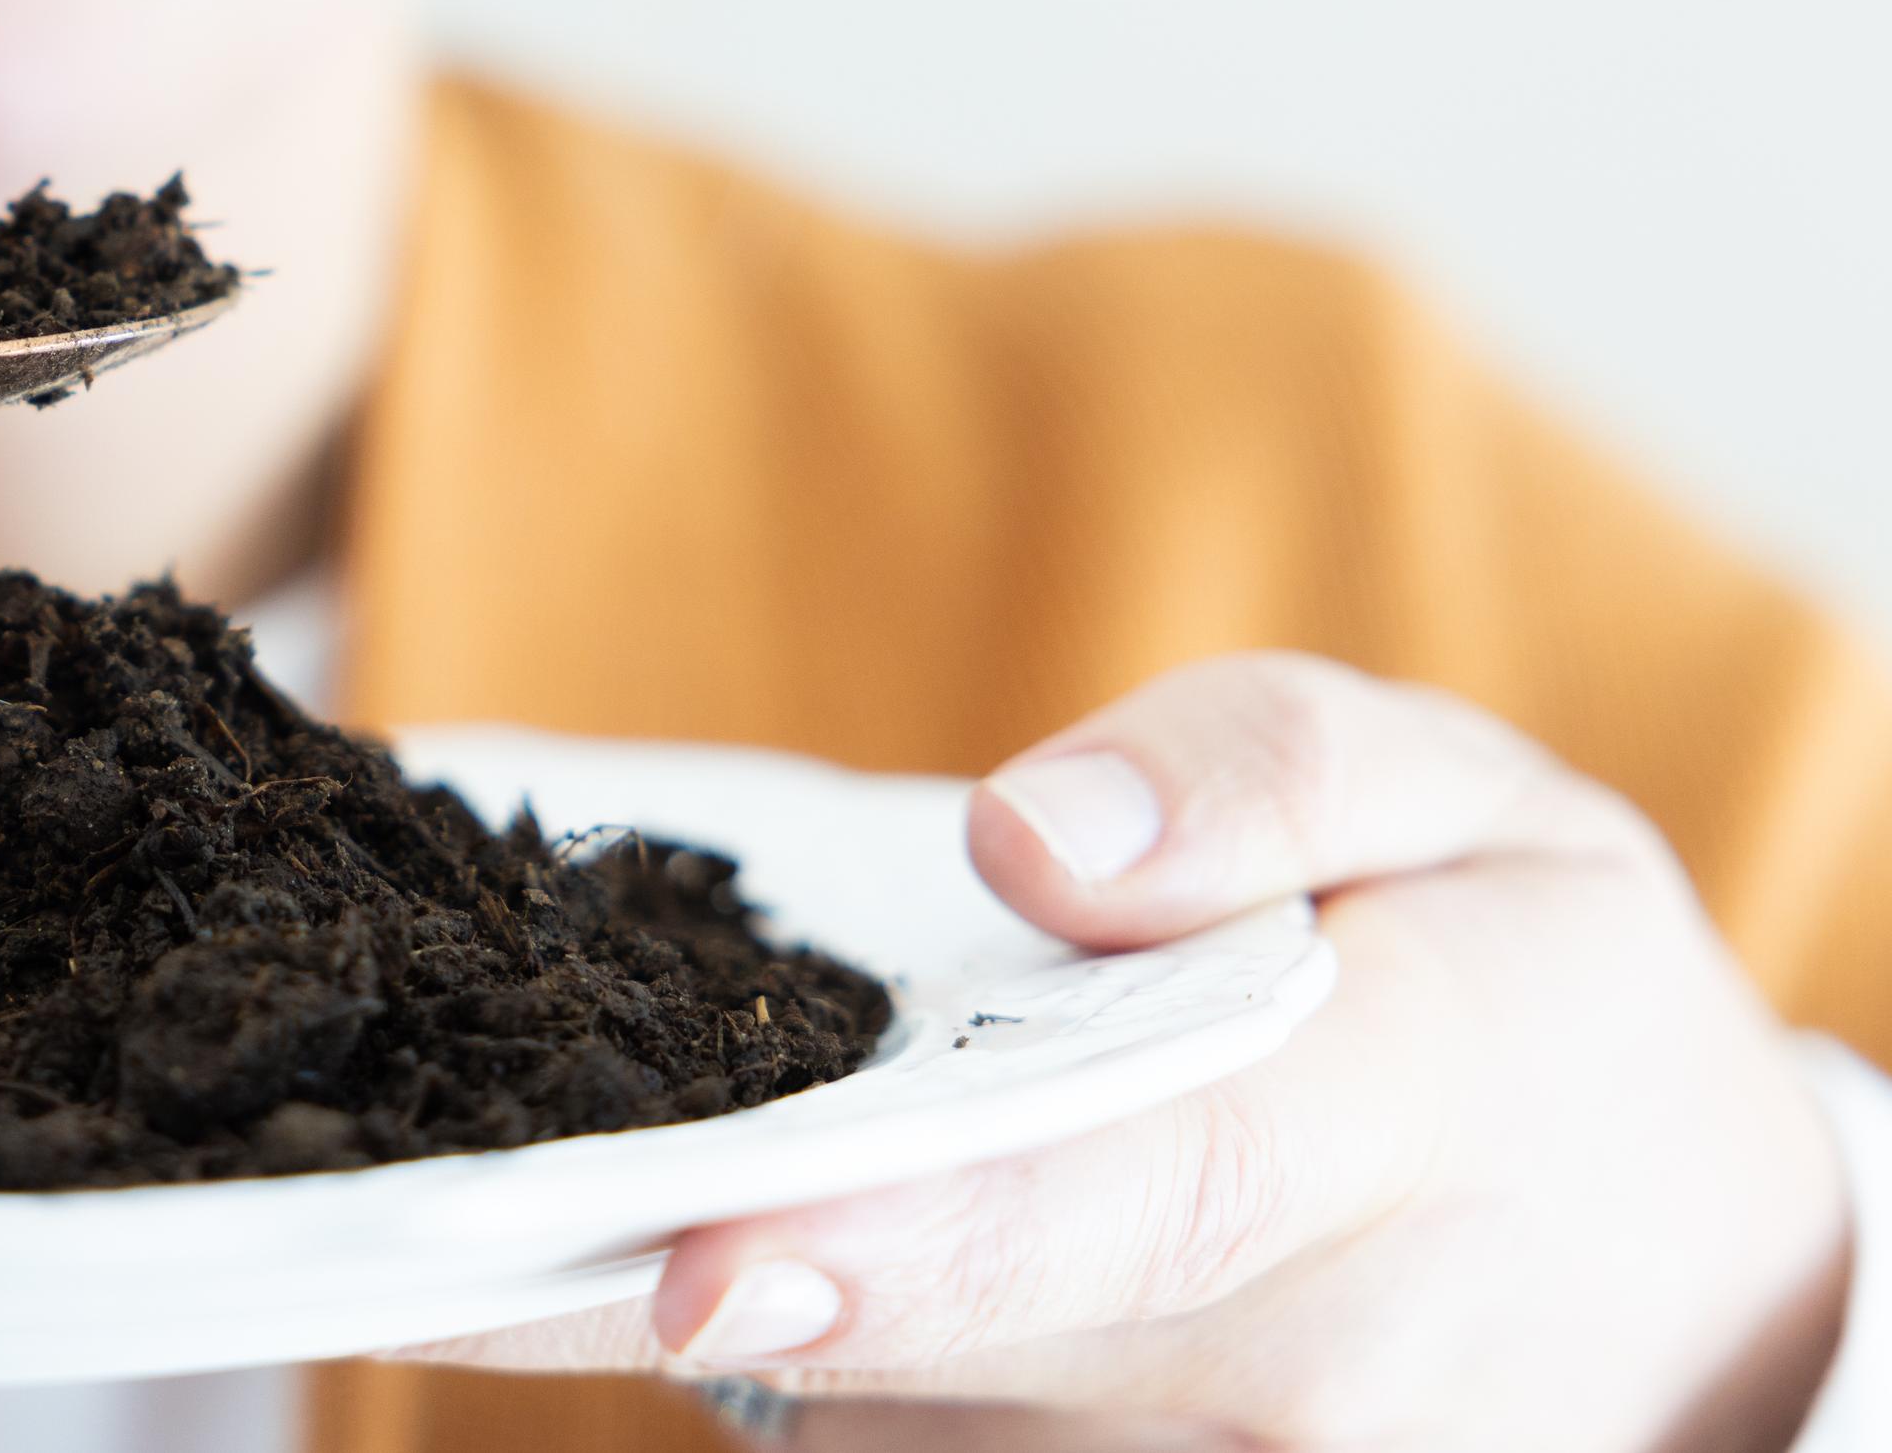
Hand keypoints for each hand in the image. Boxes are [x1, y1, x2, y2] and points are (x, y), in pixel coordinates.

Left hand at [397, 654, 1854, 1451]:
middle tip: (487, 1233)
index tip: (712, 1265)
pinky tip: (765, 1264)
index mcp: (1412, 1114)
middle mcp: (1324, 1360)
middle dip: (743, 1294)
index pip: (1151, 1196)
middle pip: (975, 1345)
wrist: (1676, 1253)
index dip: (917, 1246)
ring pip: (911, 1428)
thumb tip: (1035, 840)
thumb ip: (1258, 775)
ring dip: (770, 1327)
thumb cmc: (1525, 985)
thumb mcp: (1463, 800)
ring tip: (630, 1198)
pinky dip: (822, 1375)